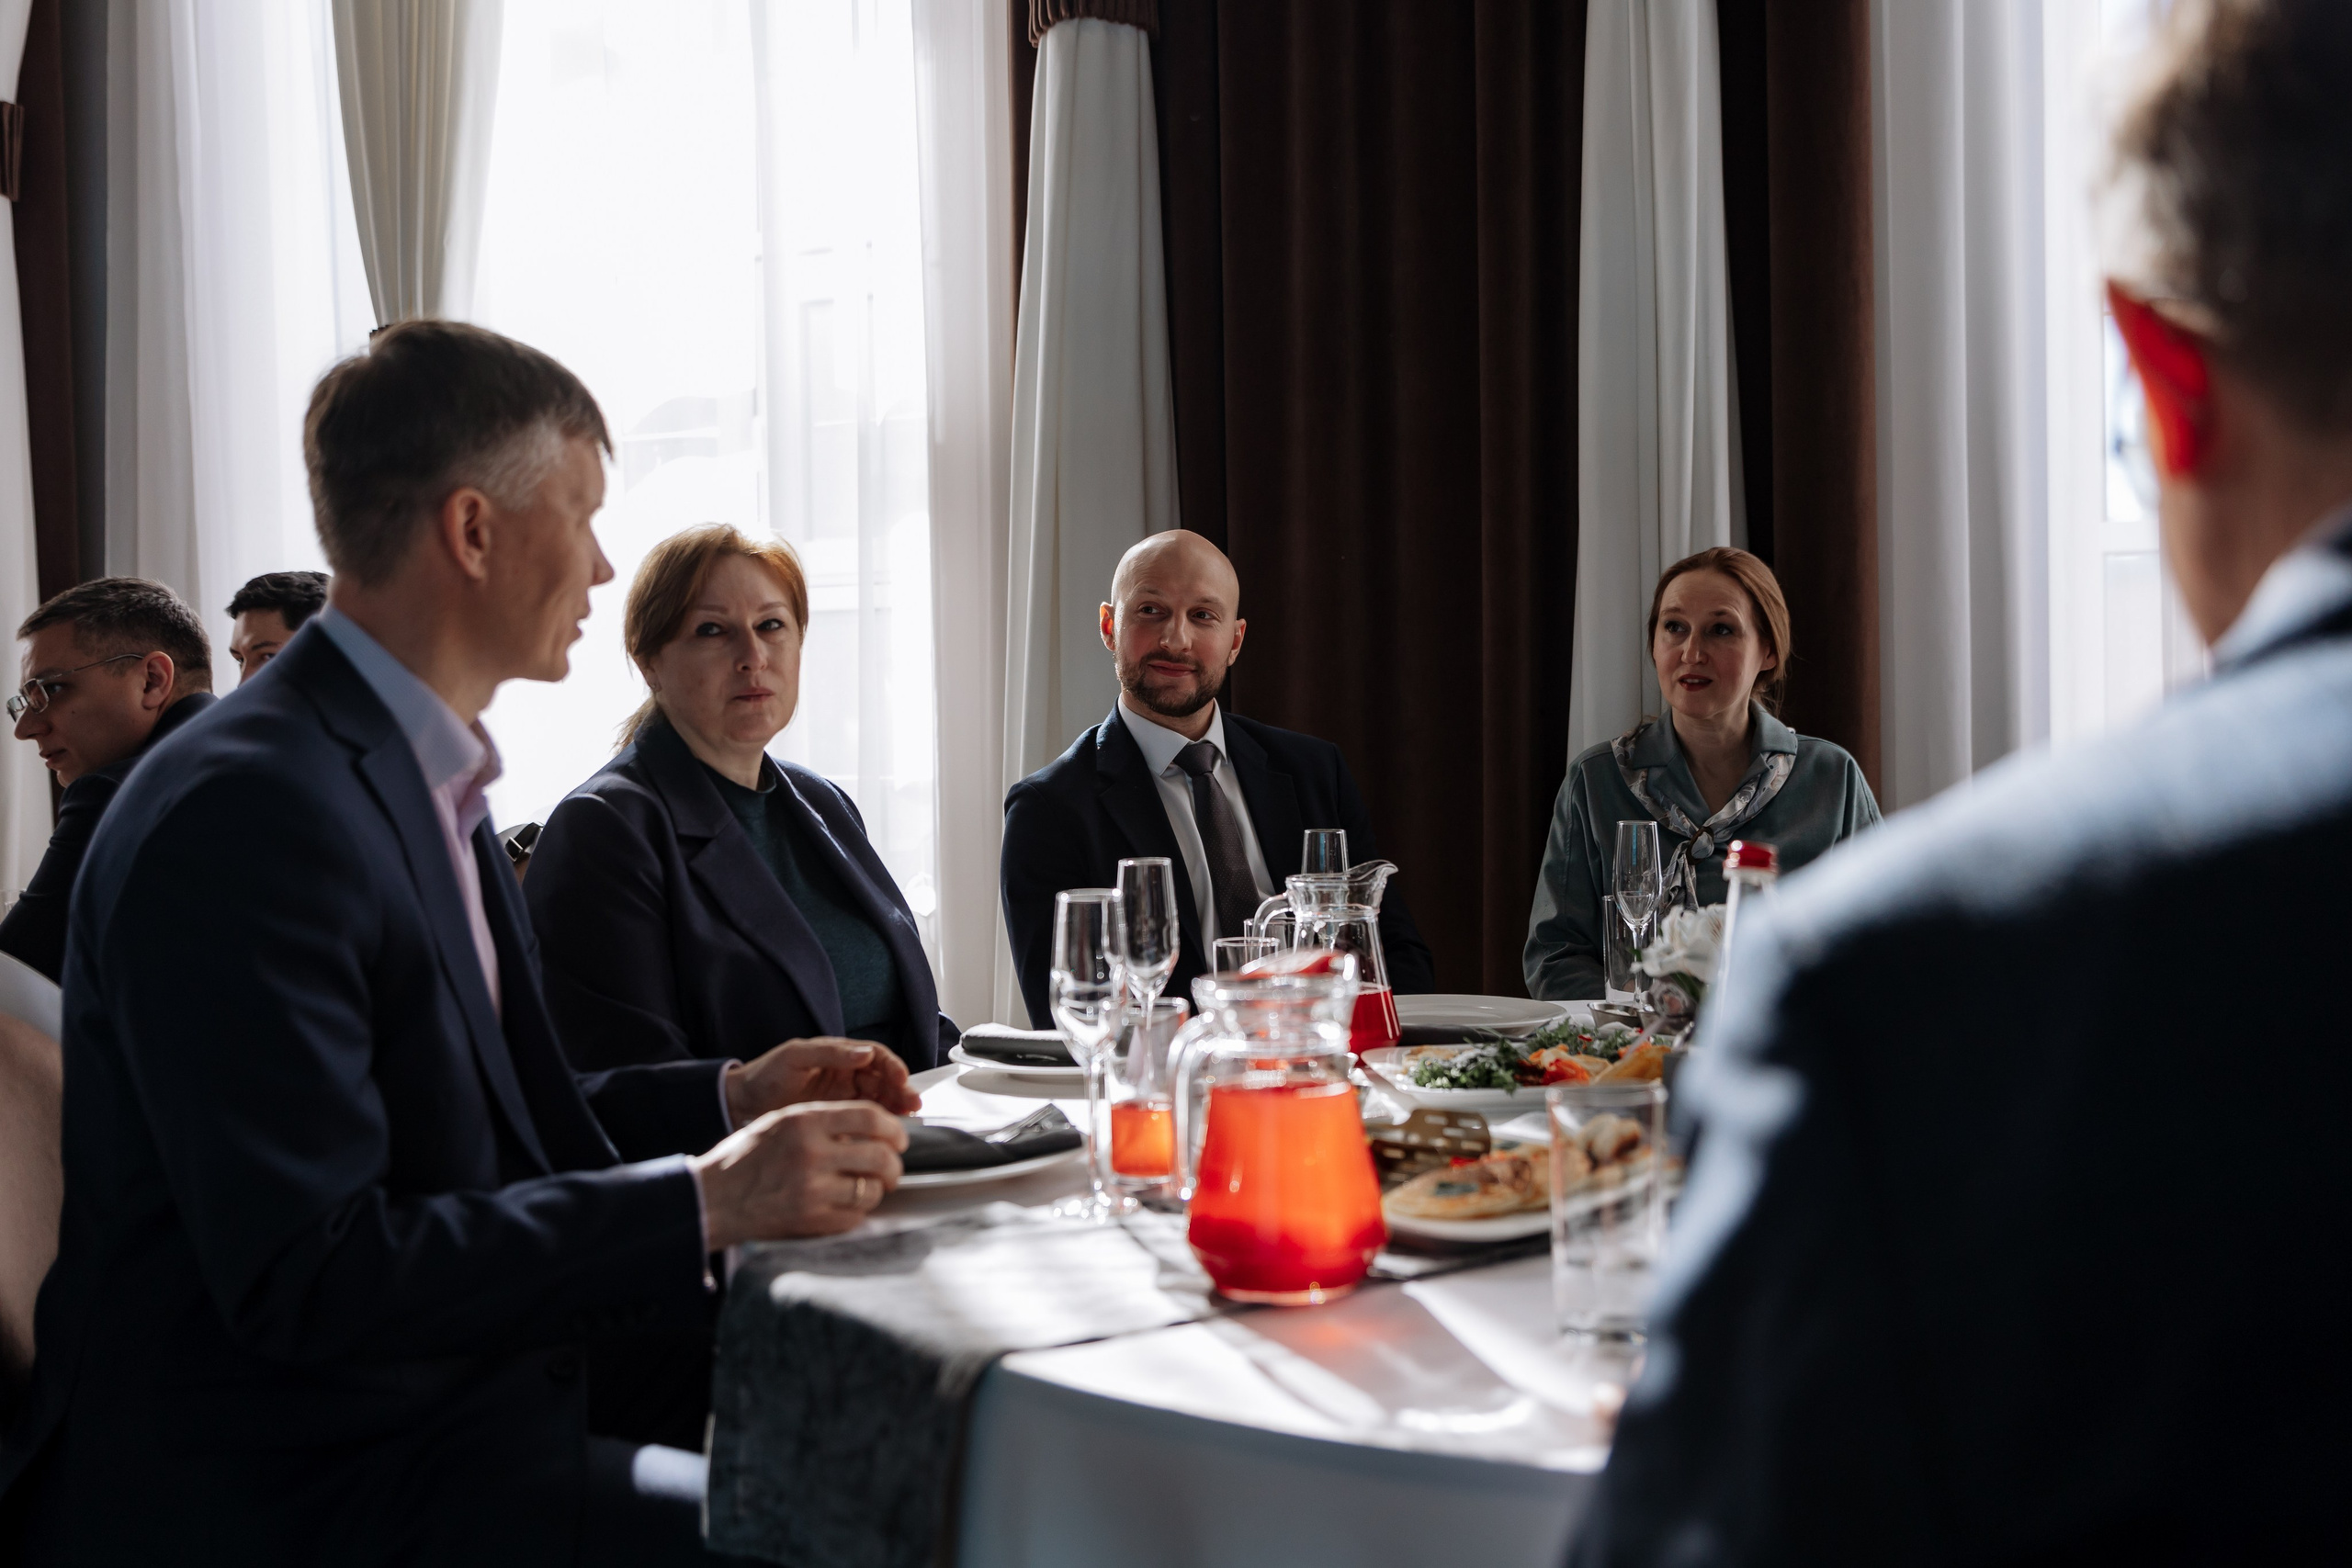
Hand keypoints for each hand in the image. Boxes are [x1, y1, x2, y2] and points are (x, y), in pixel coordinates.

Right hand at [691, 1100, 908, 1247]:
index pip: (870, 1117)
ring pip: (871, 1189)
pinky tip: (847, 1207)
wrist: (713, 1199)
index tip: (898, 1138)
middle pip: (880, 1155)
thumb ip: (822, 1120)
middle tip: (891, 1168)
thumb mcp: (780, 1123)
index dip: (893, 1128)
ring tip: (870, 1189)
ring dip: (877, 1190)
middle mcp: (812, 1153)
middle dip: (893, 1164)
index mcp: (805, 1121)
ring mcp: (813, 1189)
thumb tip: (869, 1126)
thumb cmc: (743, 1159)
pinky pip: (854, 1216)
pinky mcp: (811, 1219)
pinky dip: (857, 1213)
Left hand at [724, 1037, 921, 1124]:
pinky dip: (881, 1120)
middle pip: (884, 1078)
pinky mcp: (839, 1115)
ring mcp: (844, 1095)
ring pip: (880, 1097)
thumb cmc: (766, 1075)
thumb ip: (829, 1053)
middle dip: (901, 1089)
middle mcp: (846, 1072)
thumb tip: (863, 1053)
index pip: (875, 1056)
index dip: (892, 1066)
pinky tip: (888, 1129)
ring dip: (896, 1105)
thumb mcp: (794, 1057)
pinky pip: (866, 1116)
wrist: (743, 1103)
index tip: (901, 1079)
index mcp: (839, 1054)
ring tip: (907, 1117)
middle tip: (912, 1104)